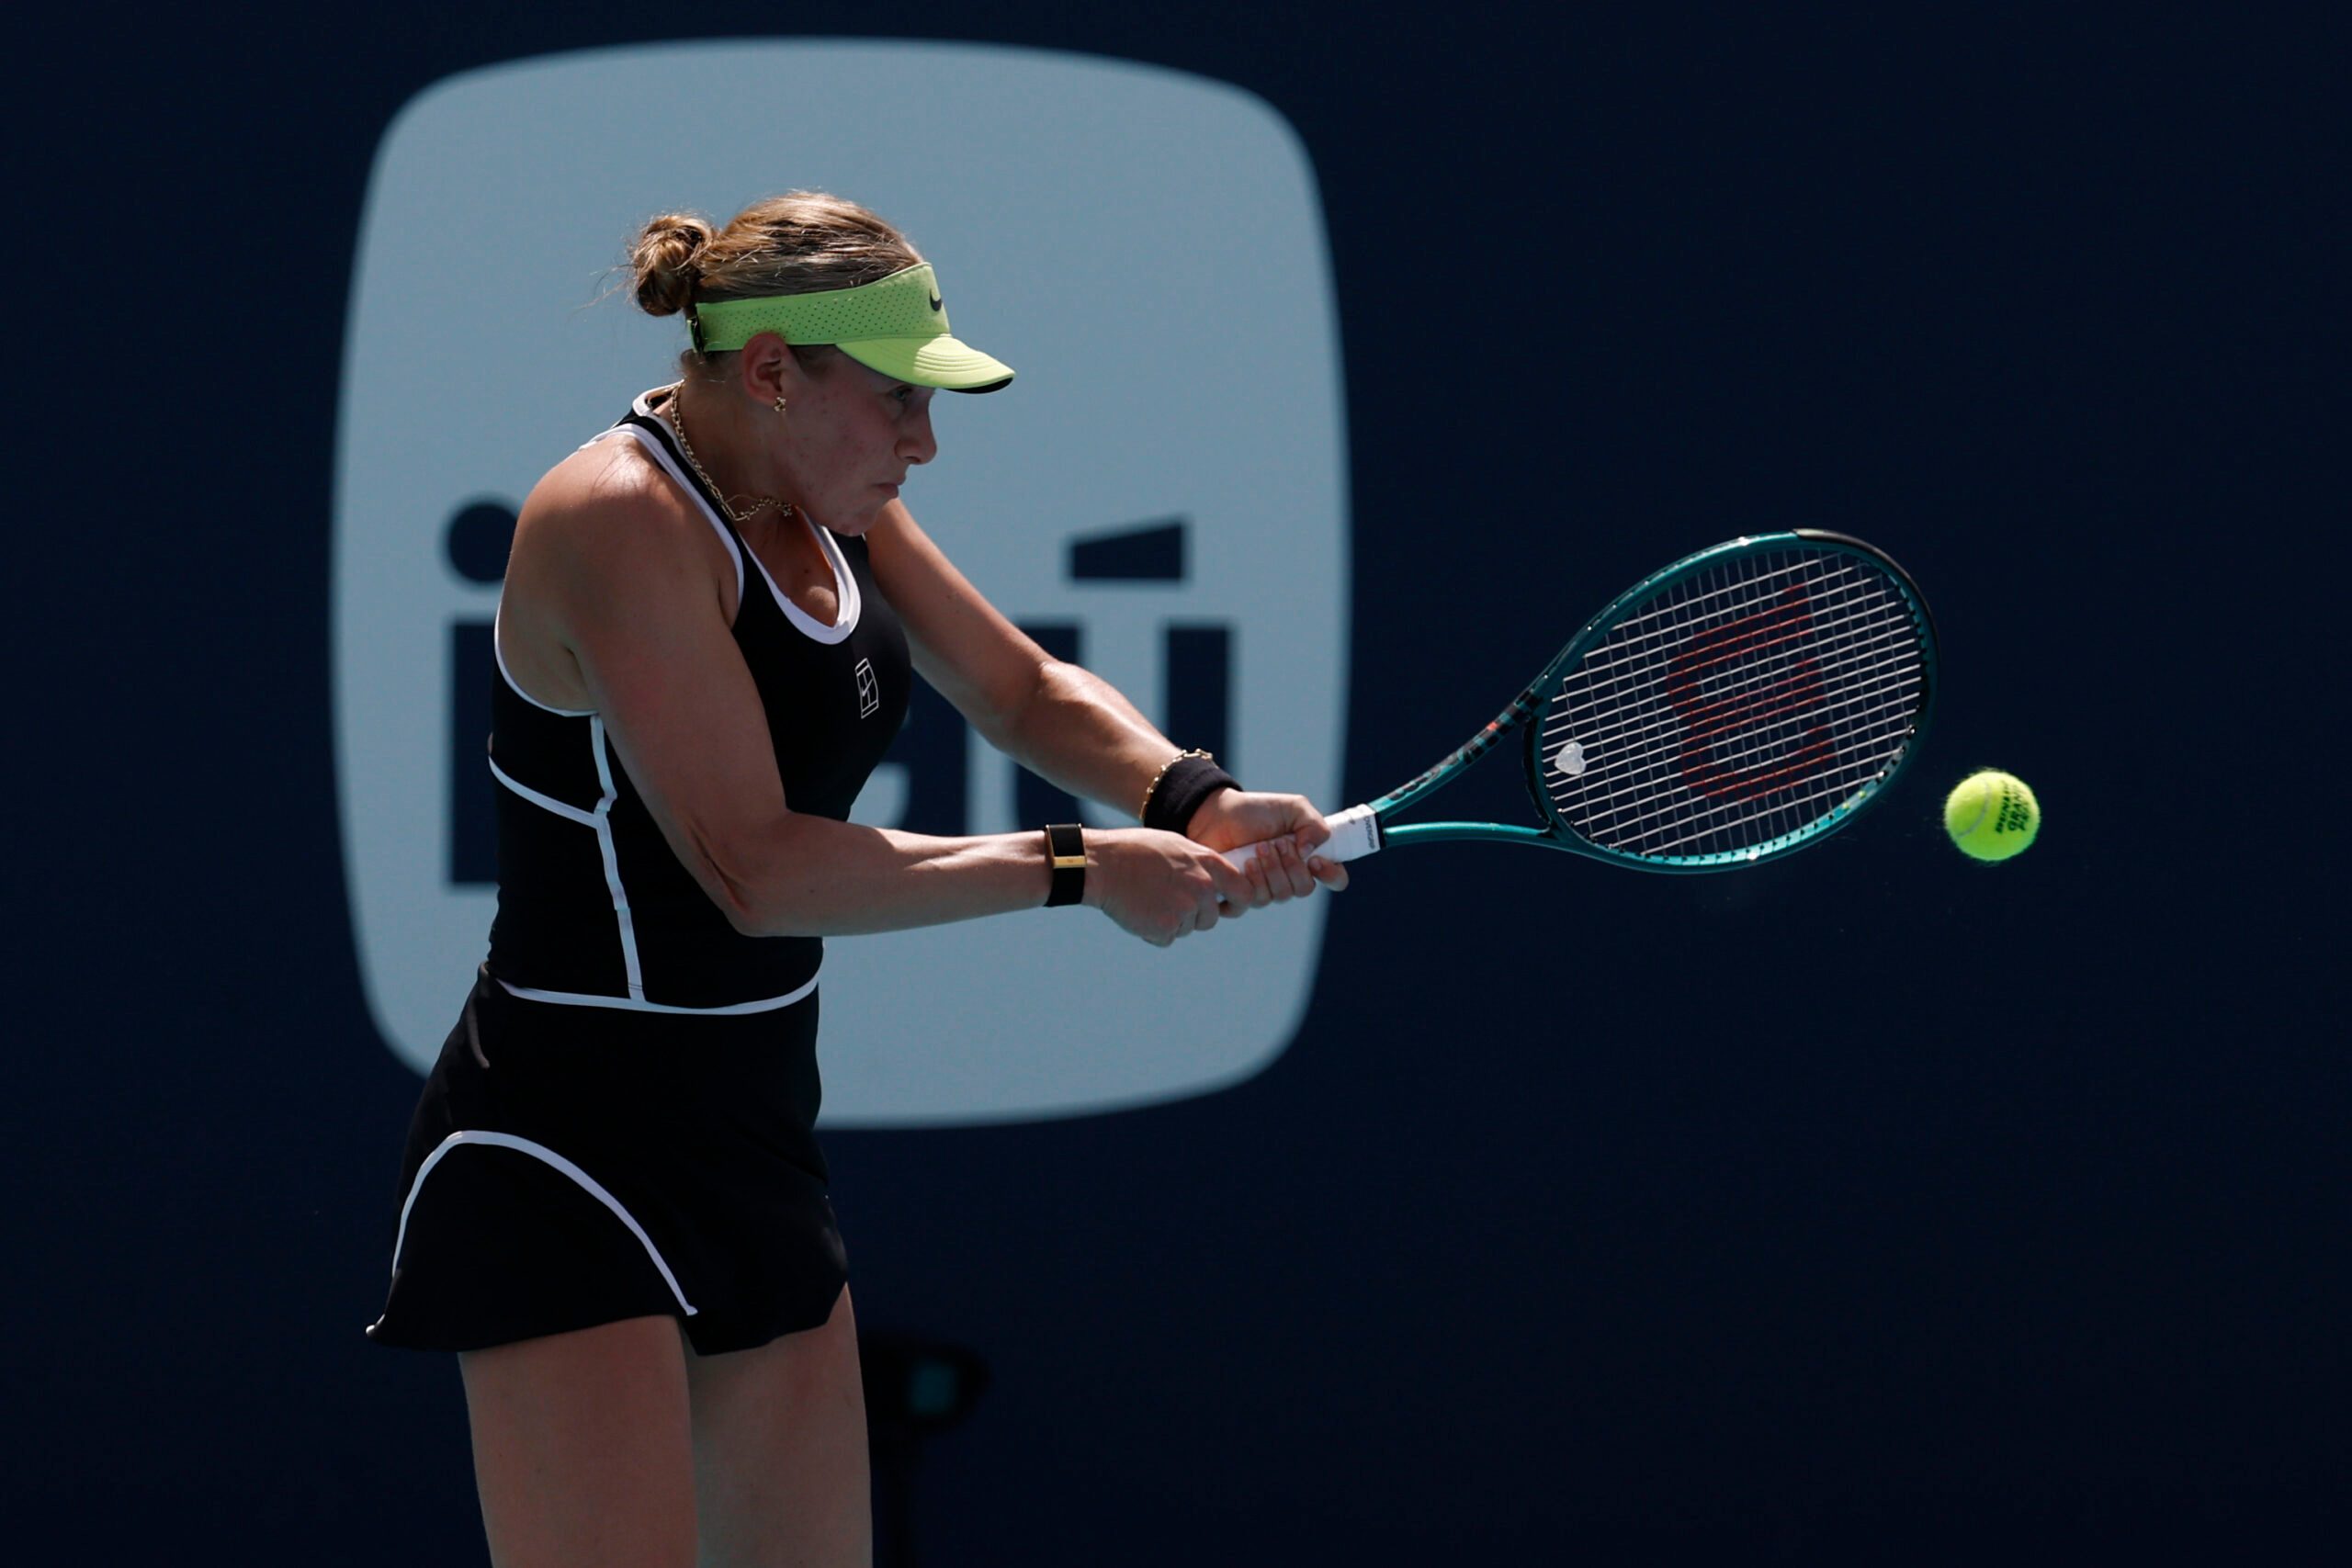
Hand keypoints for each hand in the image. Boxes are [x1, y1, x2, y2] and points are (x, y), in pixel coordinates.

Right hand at [1085, 828, 1258, 946]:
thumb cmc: (1135, 852)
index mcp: (1209, 864)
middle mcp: (1203, 887)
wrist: (1103, 865)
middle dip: (1192, 917)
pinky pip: (1166, 939)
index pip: (1244, 892)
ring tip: (1147, 900)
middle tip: (1165, 902)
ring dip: (1170, 922)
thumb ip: (1200, 866)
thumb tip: (1215, 885)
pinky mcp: (1166, 928)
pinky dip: (1153, 932)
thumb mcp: (1176, 847)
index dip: (1236, 904)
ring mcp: (1186, 909)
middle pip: (1210, 918)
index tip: (1226, 908)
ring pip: (1187, 928)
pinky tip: (1138, 912)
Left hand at [1185, 790, 1351, 903]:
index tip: (1315, 859)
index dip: (1331, 874)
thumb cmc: (1256, 811)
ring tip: (1257, 848)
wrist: (1216, 814)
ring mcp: (1265, 889)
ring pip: (1278, 896)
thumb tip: (1310, 854)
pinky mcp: (1239, 896)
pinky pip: (1250, 903)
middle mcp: (1289, 878)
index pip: (1335, 879)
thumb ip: (1313, 824)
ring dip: (1270, 870)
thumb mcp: (1292, 807)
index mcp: (1308, 858)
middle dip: (1291, 865)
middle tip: (1276, 843)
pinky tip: (1243, 864)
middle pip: (1304, 889)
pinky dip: (1249, 882)